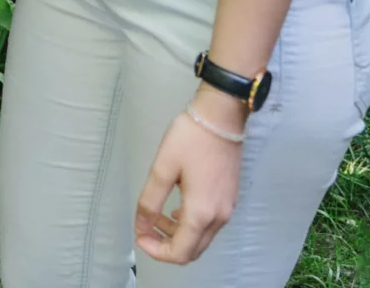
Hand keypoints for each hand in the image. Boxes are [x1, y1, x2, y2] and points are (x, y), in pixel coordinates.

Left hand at [134, 91, 247, 264]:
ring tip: (157, 216)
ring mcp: (227, 209)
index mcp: (201, 213)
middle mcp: (219, 217)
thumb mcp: (163, 168)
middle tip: (146, 229)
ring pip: (201, 238)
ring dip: (178, 234)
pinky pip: (209, 224)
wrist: (222, 118)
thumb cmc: (190, 139)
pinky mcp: (229, 199)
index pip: (180, 252)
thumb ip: (150, 201)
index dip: (156, 251)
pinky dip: (190, 224)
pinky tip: (176, 208)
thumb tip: (141, 226)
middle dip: (166, 246)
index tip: (140, 235)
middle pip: (193, 250)